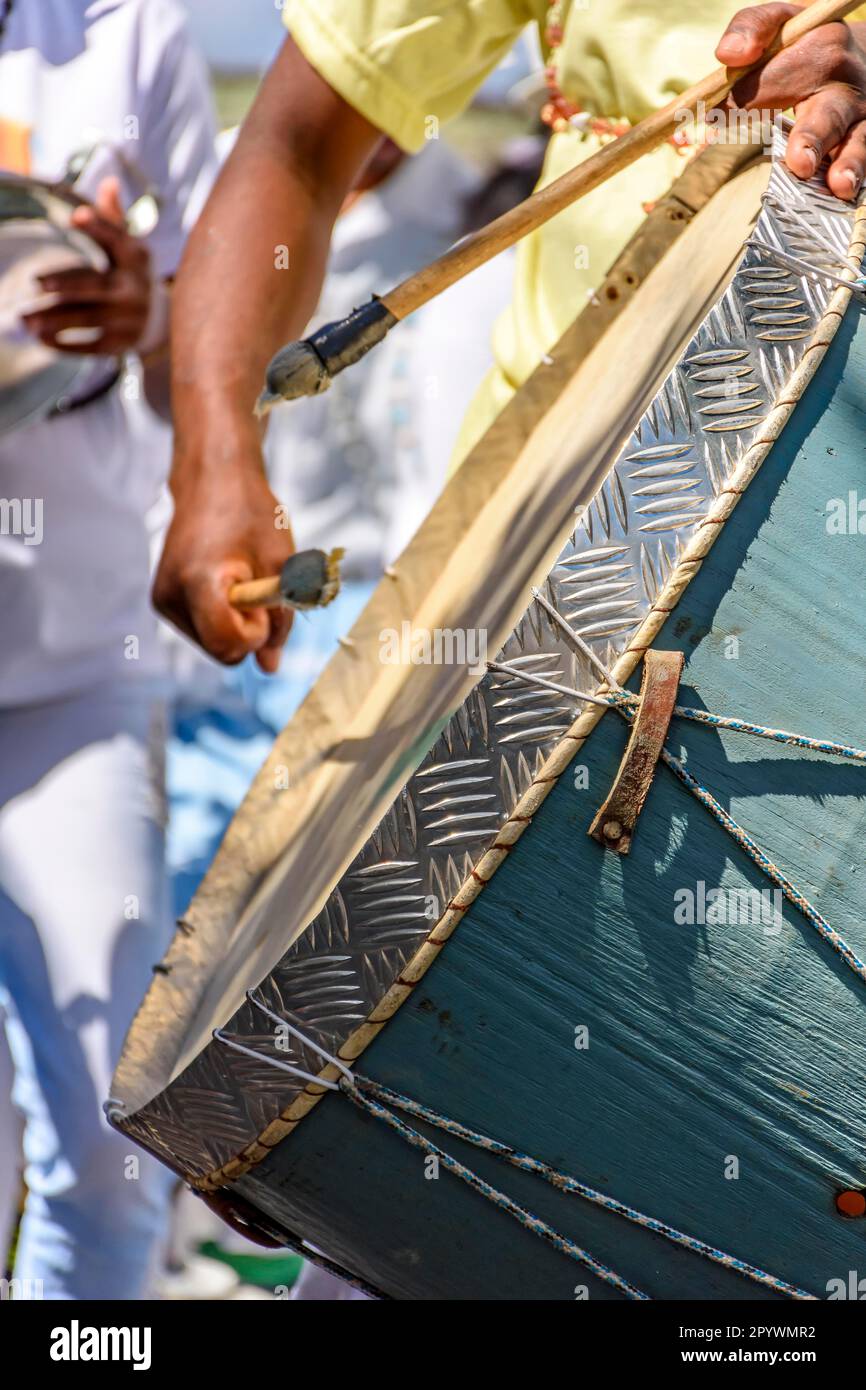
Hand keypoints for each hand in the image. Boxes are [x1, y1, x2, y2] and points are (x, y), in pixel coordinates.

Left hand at [22, 176, 153, 353]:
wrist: (159, 322)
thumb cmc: (130, 274)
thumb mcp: (127, 246)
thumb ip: (112, 218)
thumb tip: (108, 182)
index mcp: (135, 257)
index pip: (117, 239)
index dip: (98, 226)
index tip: (75, 217)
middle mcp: (134, 288)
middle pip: (97, 285)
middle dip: (67, 284)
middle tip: (36, 283)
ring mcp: (129, 319)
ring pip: (87, 318)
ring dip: (54, 319)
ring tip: (25, 318)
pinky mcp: (121, 344)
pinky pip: (89, 345)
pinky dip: (65, 344)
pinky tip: (42, 339)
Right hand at [152, 445, 295, 672]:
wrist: (212, 477)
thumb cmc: (251, 512)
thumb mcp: (281, 565)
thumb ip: (280, 619)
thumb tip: (269, 668)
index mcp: (199, 581)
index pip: (228, 644)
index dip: (257, 633)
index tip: (264, 601)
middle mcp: (170, 595)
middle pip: (221, 652)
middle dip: (248, 631)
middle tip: (255, 587)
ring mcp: (162, 599)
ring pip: (213, 645)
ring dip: (236, 623)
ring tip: (238, 577)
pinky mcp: (162, 599)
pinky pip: (203, 631)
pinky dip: (222, 617)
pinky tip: (223, 581)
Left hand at [716, 4, 865, 198]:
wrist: (859, 53)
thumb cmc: (805, 44)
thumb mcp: (782, 23)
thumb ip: (752, 28)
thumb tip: (728, 55)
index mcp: (822, 47)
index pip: (779, 77)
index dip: (746, 98)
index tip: (715, 117)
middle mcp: (845, 82)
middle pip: (828, 111)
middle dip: (812, 137)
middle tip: (799, 162)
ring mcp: (860, 114)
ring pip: (856, 138)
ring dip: (847, 162)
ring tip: (838, 183)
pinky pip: (864, 156)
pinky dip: (856, 173)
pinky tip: (844, 191)